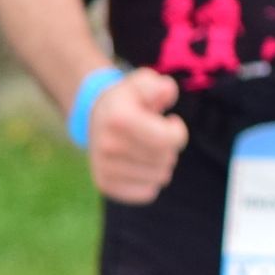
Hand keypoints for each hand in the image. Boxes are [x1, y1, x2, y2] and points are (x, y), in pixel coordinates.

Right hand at [86, 68, 188, 204]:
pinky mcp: (104, 184)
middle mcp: (107, 145)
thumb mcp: (144, 82)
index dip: (178, 132)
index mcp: (118, 118)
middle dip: (169, 147)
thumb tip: (164, 93)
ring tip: (147, 148)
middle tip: (155, 135)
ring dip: (161, 164)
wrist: (96, 116)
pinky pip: (147, 193)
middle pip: (166, 159)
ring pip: (159, 178)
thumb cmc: (131, 99)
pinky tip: (141, 165)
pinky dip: (151, 181)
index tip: (171, 122)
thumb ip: (159, 85)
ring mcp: (103, 167)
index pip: (168, 140)